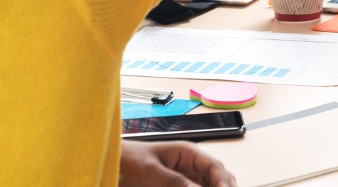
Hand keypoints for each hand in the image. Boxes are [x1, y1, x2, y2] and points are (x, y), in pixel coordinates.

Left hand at [119, 140, 236, 186]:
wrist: (114, 163)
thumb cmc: (129, 159)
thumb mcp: (151, 171)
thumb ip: (175, 181)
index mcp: (188, 153)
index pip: (215, 167)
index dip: (224, 182)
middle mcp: (191, 165)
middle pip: (218, 179)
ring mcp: (186, 178)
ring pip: (209, 186)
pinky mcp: (179, 186)